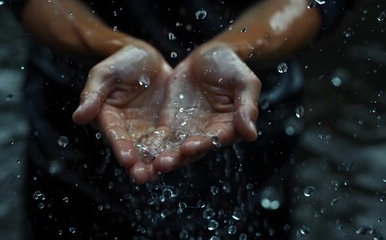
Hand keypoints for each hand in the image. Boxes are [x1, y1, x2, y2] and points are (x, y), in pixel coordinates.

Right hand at [72, 44, 171, 183]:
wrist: (146, 57)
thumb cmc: (121, 62)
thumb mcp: (105, 73)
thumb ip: (92, 94)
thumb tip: (78, 117)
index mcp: (109, 118)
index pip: (114, 135)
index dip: (120, 147)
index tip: (127, 159)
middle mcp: (128, 129)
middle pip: (133, 150)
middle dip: (138, 164)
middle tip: (143, 177)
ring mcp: (147, 130)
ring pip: (152, 150)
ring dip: (156, 163)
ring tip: (162, 172)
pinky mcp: (164, 127)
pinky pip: (171, 140)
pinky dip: (175, 149)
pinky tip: (182, 158)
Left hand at [153, 44, 260, 172]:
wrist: (208, 55)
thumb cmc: (231, 67)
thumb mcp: (244, 82)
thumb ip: (246, 107)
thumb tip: (251, 134)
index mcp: (229, 126)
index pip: (217, 138)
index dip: (204, 143)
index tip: (190, 147)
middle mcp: (208, 133)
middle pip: (193, 149)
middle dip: (178, 158)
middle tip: (163, 163)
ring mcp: (188, 130)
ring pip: (175, 148)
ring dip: (163, 157)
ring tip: (150, 164)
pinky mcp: (171, 124)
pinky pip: (161, 137)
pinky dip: (152, 145)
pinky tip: (139, 150)